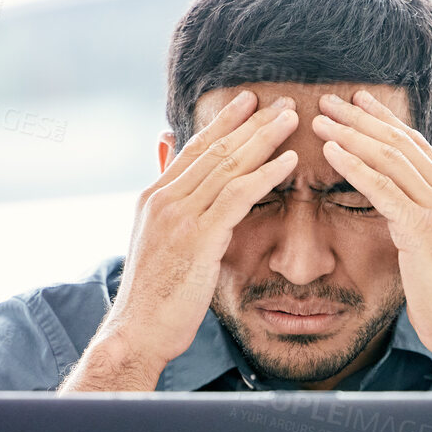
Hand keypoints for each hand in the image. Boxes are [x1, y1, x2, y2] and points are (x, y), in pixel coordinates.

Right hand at [73, 91, 298, 383]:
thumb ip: (170, 208)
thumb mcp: (157, 243)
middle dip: (251, 122)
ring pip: (228, 165)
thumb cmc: (154, 294)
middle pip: (215, 149)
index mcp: (153, 197)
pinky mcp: (198, 237)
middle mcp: (163, 199)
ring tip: (292, 119)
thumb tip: (173, 176)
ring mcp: (179, 216)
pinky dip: (265, 174)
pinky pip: (238, 196)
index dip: (224, 123)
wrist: (138, 330)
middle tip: (282, 101)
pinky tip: (288, 162)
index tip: (249, 101)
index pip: (194, 148)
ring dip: (264, 138)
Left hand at [313, 91, 431, 389]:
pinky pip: (383, 189)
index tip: (357, 102)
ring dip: (352, 135)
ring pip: (391, 159)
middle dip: (362, 118)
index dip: (385, 121)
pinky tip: (331, 152)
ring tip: (321, 119)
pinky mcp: (423, 229)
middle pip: (401, 143)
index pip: (417, 145)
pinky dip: (355, 166)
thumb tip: (424, 200)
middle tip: (330, 99)